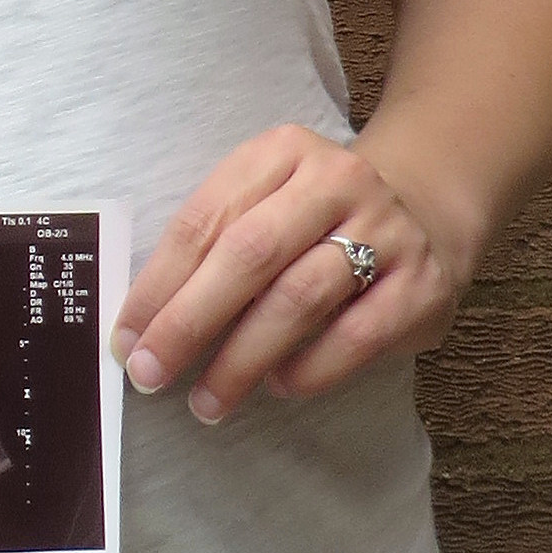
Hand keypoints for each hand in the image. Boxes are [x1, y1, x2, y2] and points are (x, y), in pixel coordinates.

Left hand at [108, 125, 461, 424]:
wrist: (424, 206)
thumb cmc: (316, 218)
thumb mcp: (265, 201)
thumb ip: (214, 244)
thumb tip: (145, 324)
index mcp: (281, 152)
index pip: (206, 218)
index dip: (159, 282)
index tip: (127, 337)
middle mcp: (336, 180)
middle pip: (249, 255)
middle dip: (190, 321)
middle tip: (152, 374)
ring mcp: (386, 229)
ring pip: (300, 297)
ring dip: (243, 357)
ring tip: (208, 400)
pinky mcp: (421, 284)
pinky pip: (357, 336)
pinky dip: (310, 369)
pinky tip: (278, 386)